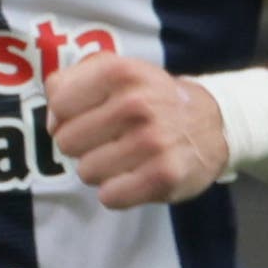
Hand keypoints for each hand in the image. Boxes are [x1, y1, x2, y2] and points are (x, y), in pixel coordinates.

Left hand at [51, 50, 236, 208]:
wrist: (215, 123)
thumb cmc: (153, 98)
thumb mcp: (117, 70)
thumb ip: (71, 80)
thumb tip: (52, 118)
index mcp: (121, 73)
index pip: (58, 105)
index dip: (66, 115)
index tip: (88, 117)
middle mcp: (137, 104)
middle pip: (66, 142)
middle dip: (82, 145)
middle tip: (109, 140)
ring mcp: (152, 141)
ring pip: (86, 172)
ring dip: (100, 170)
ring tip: (125, 158)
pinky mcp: (164, 176)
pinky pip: (110, 197)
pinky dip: (118, 192)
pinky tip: (135, 177)